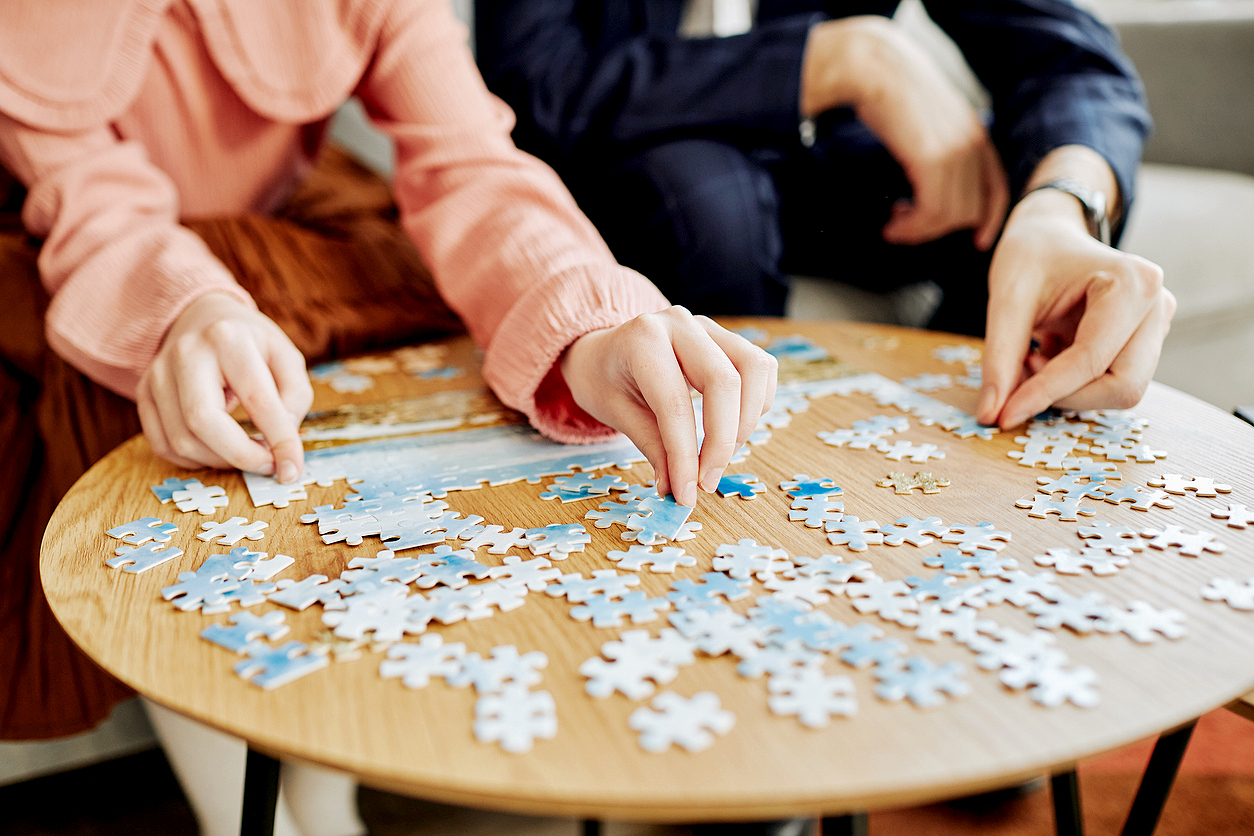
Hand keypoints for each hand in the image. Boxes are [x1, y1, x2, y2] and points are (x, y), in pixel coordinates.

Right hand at [137, 292, 313, 481]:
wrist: (203, 317)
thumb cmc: (251, 343)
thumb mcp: (287, 357)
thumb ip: (294, 398)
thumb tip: (282, 443)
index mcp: (229, 339)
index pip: (256, 399)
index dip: (278, 440)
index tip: (292, 469)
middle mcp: (186, 353)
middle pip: (203, 422)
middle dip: (241, 456)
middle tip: (267, 465)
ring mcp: (157, 374)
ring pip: (181, 440)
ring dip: (220, 461)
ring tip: (246, 453)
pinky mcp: (143, 393)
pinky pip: (163, 444)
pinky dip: (194, 460)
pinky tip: (217, 451)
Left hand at [559, 307, 777, 506]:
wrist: (602, 350)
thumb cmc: (605, 380)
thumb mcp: (617, 414)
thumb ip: (653, 448)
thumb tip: (679, 490)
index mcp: (642, 339)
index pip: (675, 403)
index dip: (685, 455)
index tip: (688, 493)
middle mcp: (680, 324)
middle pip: (724, 382)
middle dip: (722, 442)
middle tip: (707, 481)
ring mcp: (708, 326)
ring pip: (754, 369)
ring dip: (747, 421)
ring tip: (721, 453)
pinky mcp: (727, 337)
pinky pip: (760, 367)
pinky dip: (757, 403)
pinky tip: (733, 427)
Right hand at [801, 16, 1007, 249]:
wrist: (876, 69)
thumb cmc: (893, 93)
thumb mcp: (930, 121)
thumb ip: (941, 147)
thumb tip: (930, 181)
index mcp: (976, 135)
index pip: (997, 188)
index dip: (990, 219)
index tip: (978, 241)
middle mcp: (973, 145)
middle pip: (972, 210)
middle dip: (939, 229)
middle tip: (906, 226)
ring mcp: (956, 152)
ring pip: (950, 216)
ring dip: (920, 231)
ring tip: (895, 224)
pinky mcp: (933, 159)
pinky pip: (931, 210)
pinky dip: (911, 226)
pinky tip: (892, 222)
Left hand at [977, 188, 1174, 428]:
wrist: (1048, 236)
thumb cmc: (1031, 256)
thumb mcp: (1005, 300)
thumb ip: (999, 359)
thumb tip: (990, 416)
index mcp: (1132, 283)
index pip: (1091, 360)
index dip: (1045, 393)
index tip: (1004, 417)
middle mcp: (1157, 305)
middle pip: (1123, 386)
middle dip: (1067, 395)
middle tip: (1022, 373)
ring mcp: (1156, 326)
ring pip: (1120, 391)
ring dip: (1069, 390)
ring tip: (1034, 356)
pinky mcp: (1144, 343)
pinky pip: (1111, 384)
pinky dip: (1073, 384)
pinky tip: (1048, 355)